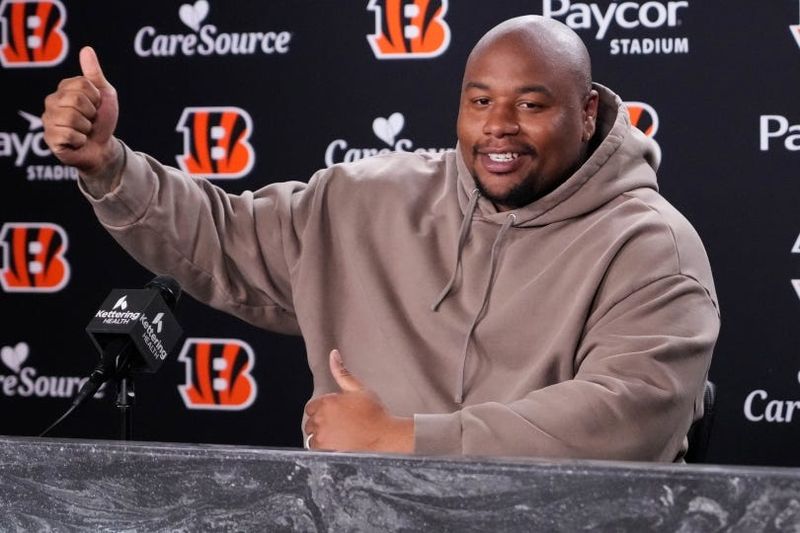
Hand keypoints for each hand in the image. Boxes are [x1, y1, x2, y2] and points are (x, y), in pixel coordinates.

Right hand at [42, 46, 121, 185]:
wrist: (103, 148)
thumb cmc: (102, 121)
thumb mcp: (104, 95)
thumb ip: (94, 73)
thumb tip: (86, 49)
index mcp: (64, 88)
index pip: (83, 85)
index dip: (96, 98)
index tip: (95, 106)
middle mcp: (51, 101)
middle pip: (77, 101)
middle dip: (91, 114)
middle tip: (90, 121)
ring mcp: (48, 119)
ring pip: (71, 117)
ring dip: (86, 128)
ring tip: (84, 131)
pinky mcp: (49, 138)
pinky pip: (68, 134)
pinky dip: (80, 140)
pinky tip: (77, 141)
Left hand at [304, 349, 413, 453]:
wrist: (384, 436)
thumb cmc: (375, 413)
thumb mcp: (359, 389)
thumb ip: (342, 372)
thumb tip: (333, 355)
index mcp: (327, 402)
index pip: (311, 407)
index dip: (322, 411)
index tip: (333, 415)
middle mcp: (322, 418)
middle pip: (310, 423)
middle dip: (320, 423)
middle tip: (338, 426)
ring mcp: (322, 436)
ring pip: (311, 437)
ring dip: (321, 437)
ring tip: (338, 437)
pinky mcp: (326, 450)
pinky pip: (315, 450)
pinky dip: (323, 448)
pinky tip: (337, 445)